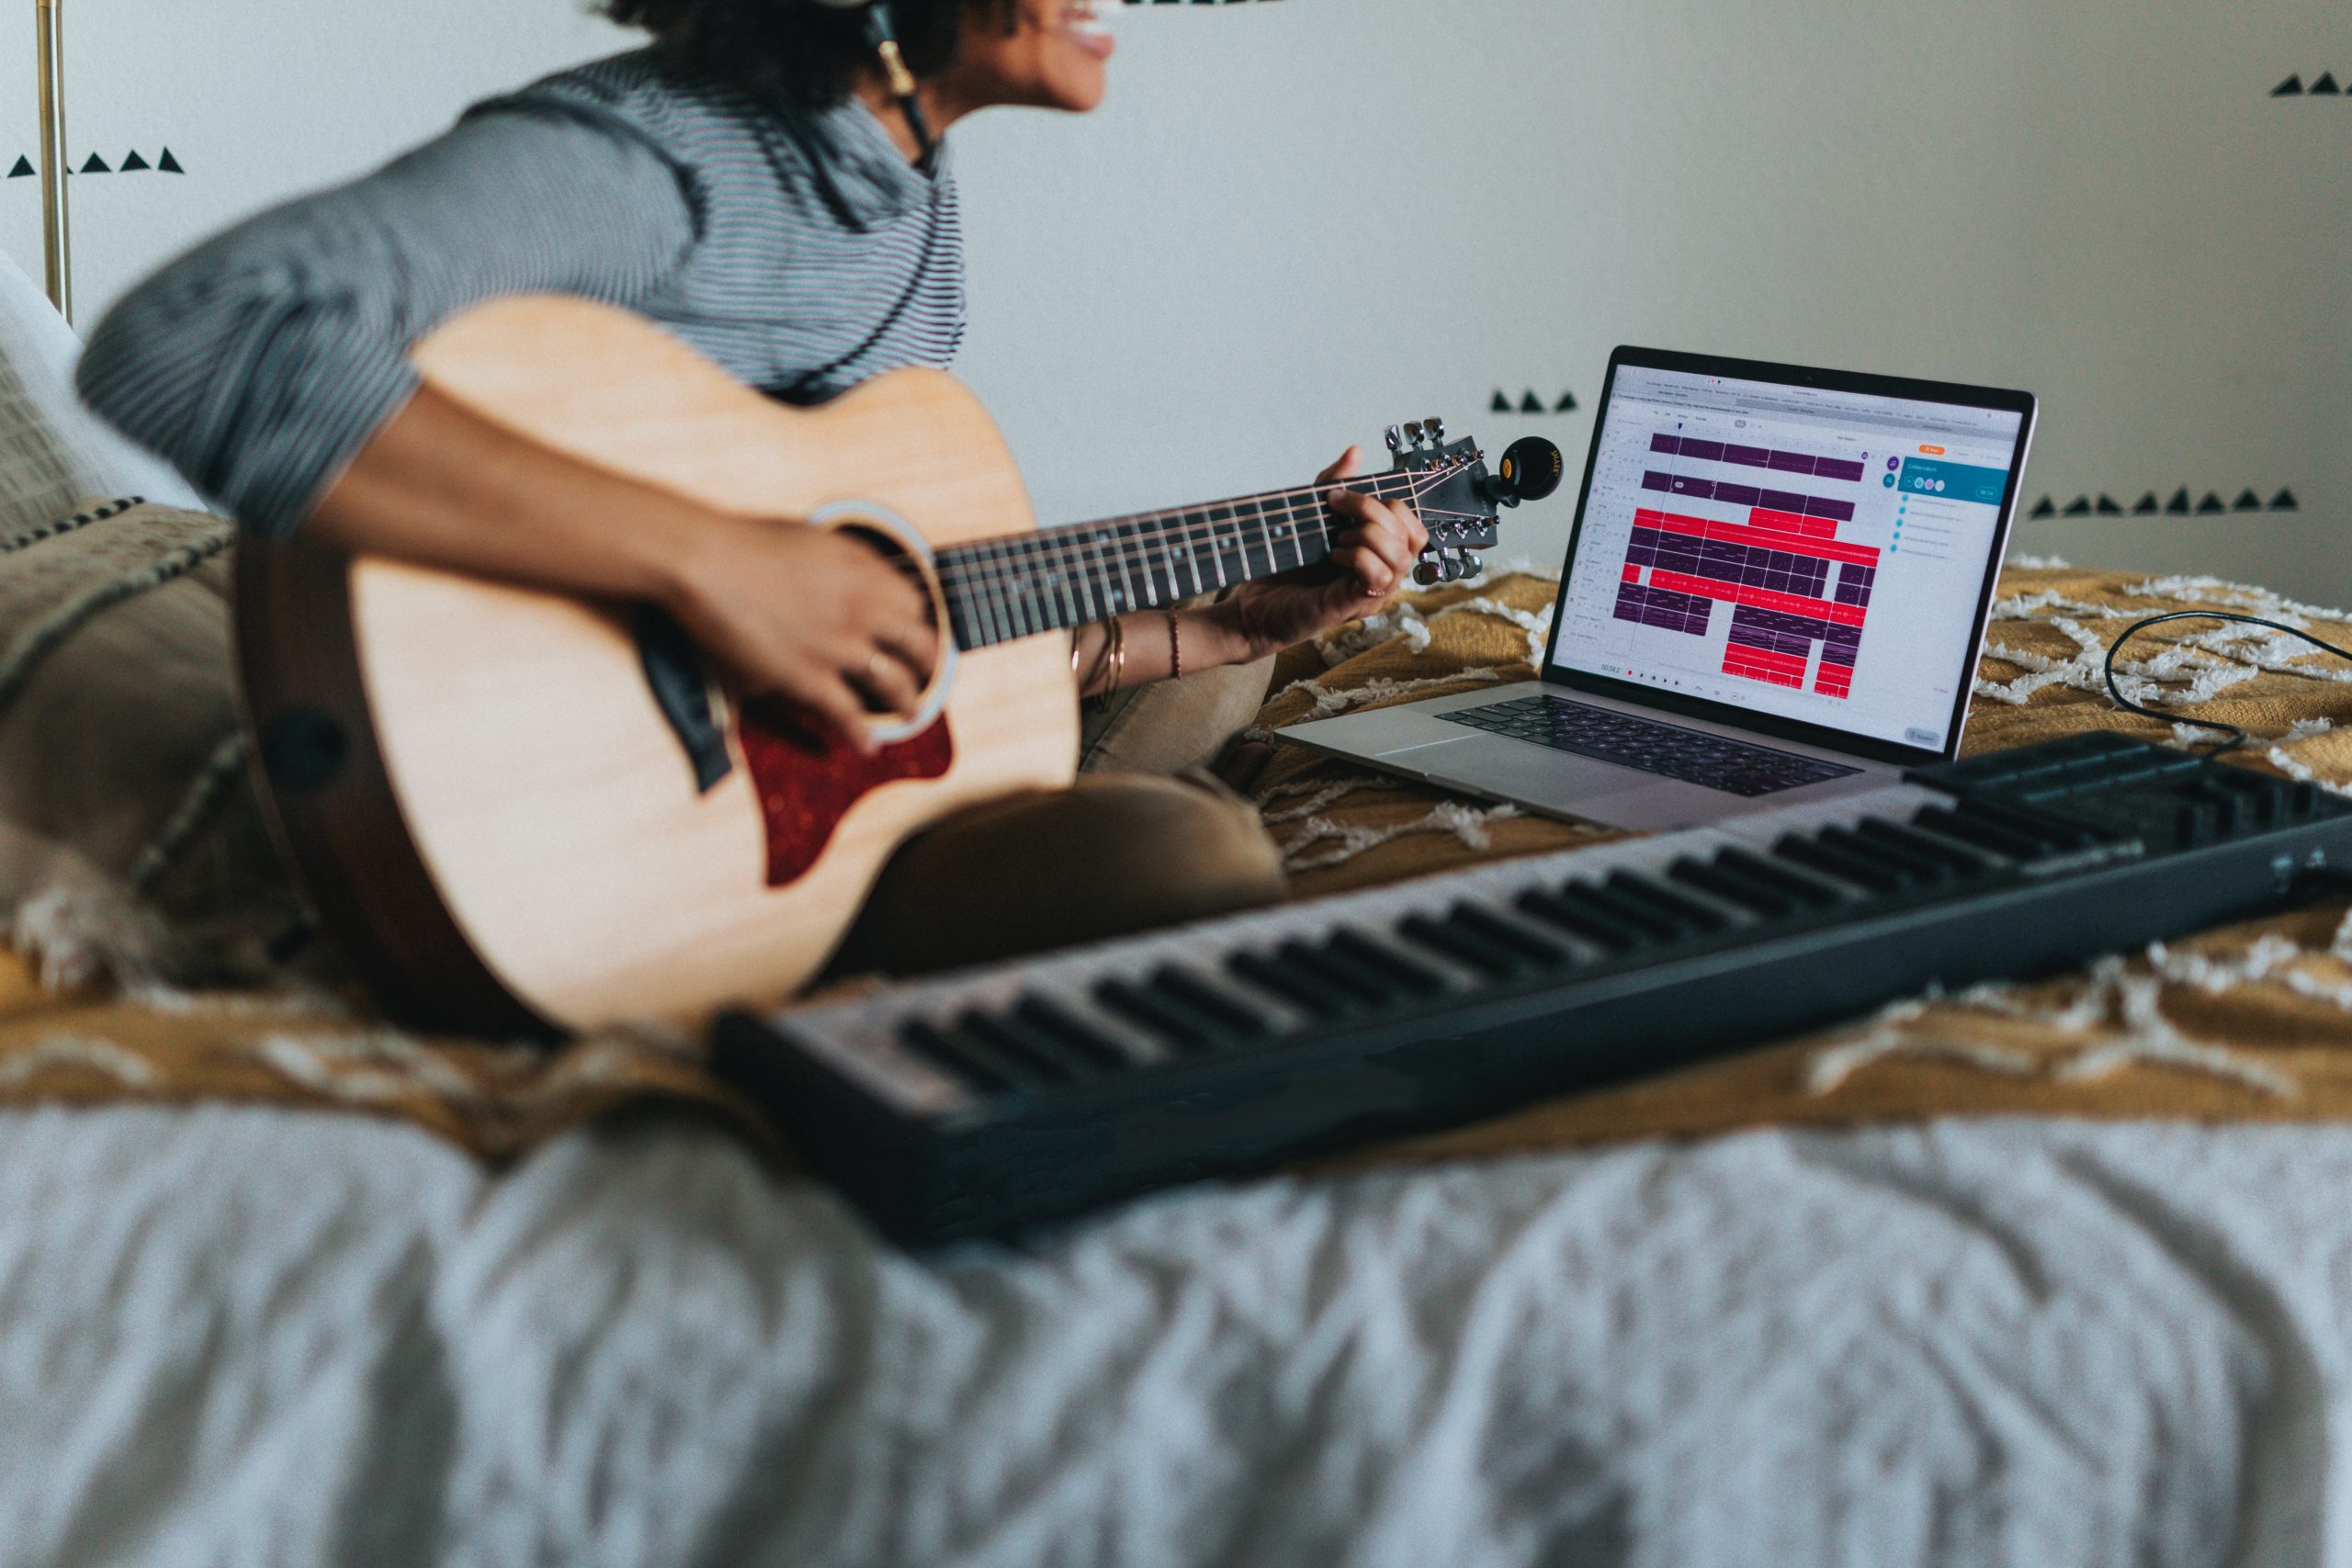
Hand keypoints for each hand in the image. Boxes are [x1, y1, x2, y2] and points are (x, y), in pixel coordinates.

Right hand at [666, 517, 938, 752]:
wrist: (708, 563)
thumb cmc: (748, 543)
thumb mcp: (814, 538)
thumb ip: (846, 561)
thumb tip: (862, 574)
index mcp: (865, 571)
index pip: (914, 602)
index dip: (916, 619)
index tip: (913, 629)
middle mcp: (863, 609)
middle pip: (918, 644)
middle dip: (927, 663)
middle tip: (927, 672)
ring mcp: (838, 647)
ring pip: (894, 683)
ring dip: (908, 702)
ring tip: (911, 713)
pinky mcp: (807, 678)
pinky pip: (848, 715)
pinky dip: (861, 734)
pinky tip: (868, 746)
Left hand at [1225, 446, 1430, 657]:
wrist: (1254, 605)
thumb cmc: (1285, 566)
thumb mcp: (1313, 516)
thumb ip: (1335, 485)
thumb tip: (1356, 451)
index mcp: (1382, 556)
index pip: (1414, 527)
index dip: (1386, 504)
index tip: (1339, 496)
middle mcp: (1386, 576)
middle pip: (1410, 535)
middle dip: (1372, 510)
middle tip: (1334, 507)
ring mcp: (1373, 594)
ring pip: (1400, 555)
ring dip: (1365, 535)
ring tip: (1334, 539)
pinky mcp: (1354, 605)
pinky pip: (1378, 574)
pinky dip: (1356, 556)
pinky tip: (1332, 555)